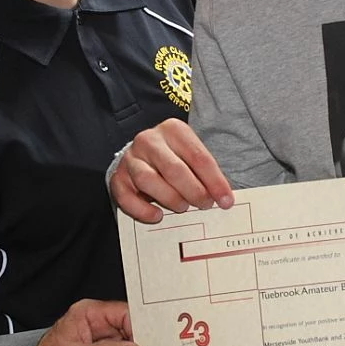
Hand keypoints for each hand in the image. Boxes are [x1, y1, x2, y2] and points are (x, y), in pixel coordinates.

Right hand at [109, 118, 233, 223]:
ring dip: (169, 198)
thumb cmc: (175, 156)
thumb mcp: (191, 154)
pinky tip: (157, 216)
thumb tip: (224, 199)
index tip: (226, 201)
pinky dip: (142, 210)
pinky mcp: (117, 177)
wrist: (142, 154)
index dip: (215, 181)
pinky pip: (126, 197)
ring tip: (182, 208)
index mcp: (173, 130)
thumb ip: (204, 172)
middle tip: (205, 205)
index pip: (198, 157)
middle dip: (194, 191)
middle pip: (174, 169)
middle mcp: (149, 140)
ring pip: (148, 180)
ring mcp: (131, 158)